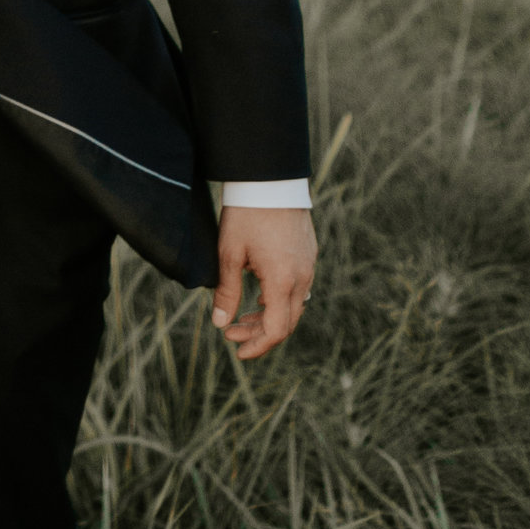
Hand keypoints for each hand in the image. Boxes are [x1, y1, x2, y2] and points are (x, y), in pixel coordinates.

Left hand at [211, 205, 316, 359]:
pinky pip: (298, 288)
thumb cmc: (246, 213)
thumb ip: (226, 291)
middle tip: (231, 334)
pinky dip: (278, 300)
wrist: (270, 177)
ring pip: (293, 306)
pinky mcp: (309, 254)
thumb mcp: (229, 253)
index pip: (275, 330)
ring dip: (268, 317)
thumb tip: (220, 324)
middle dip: (259, 334)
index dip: (257, 346)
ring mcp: (309, 265)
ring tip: (242, 317)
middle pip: (286, 322)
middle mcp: (302, 277)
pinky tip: (259, 296)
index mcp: (283, 281)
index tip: (236, 351)